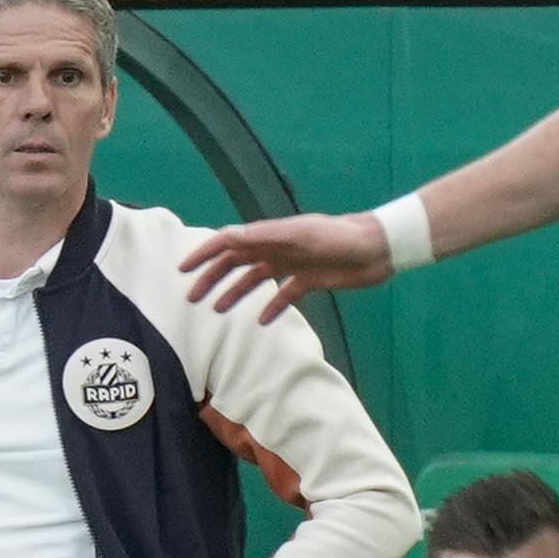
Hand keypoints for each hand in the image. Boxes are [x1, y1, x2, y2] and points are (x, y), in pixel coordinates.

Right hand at [179, 212, 390, 320]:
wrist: (375, 249)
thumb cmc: (339, 237)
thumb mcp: (300, 235)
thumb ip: (265, 236)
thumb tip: (229, 236)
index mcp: (270, 236)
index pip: (228, 242)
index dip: (203, 254)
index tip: (182, 270)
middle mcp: (277, 249)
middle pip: (236, 263)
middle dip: (211, 278)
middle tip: (193, 299)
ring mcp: (292, 265)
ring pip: (255, 280)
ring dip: (234, 294)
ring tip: (218, 311)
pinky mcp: (310, 281)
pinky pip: (284, 296)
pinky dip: (272, 308)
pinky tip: (262, 322)